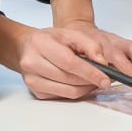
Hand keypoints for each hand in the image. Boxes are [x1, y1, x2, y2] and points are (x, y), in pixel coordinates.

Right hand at [13, 21, 131, 101]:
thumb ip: (89, 44)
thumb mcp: (69, 33)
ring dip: (86, 88)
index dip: (90, 72)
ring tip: (94, 80)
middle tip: (105, 78)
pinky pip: (63, 97)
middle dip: (91, 81)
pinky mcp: (36, 93)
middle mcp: (32, 63)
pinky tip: (81, 83)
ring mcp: (32, 81)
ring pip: (69, 92)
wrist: (26, 48)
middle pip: (70, 80)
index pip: (69, 63)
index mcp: (40, 44)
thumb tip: (102, 62)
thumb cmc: (48, 40)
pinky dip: (77, 92)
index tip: (106, 79)